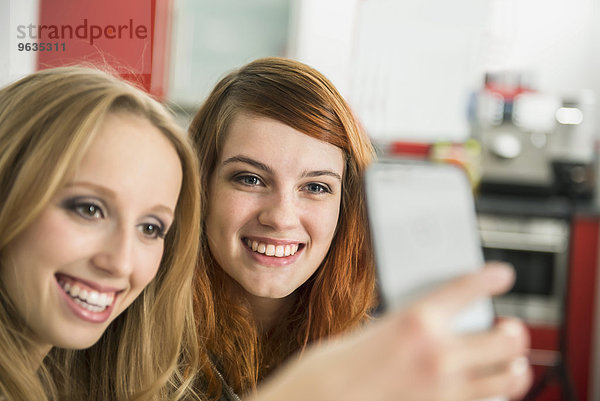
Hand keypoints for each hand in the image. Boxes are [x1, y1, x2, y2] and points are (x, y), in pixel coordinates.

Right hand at [249, 262, 531, 400]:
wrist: (322, 400)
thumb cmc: (338, 366)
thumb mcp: (376, 329)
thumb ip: (414, 323)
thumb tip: (442, 319)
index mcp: (417, 321)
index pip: (469, 287)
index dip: (490, 277)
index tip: (501, 274)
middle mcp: (439, 355)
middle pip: (506, 339)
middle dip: (514, 332)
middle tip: (509, 329)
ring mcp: (445, 390)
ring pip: (508, 378)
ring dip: (515, 368)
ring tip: (513, 362)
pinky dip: (492, 395)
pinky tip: (488, 389)